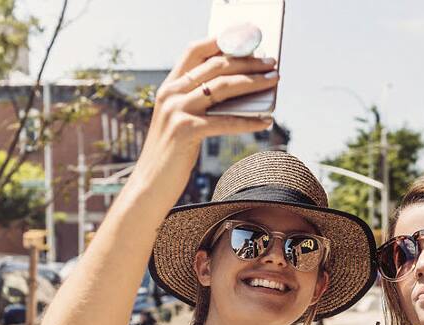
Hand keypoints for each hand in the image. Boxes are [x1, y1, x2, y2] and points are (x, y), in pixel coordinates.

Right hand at [132, 38, 278, 189]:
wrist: (149, 186)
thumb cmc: (170, 157)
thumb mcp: (181, 123)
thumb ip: (200, 105)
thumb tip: (240, 93)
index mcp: (168, 88)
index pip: (194, 52)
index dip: (221, 41)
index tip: (246, 40)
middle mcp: (171, 94)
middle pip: (215, 66)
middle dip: (248, 61)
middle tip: (271, 63)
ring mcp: (176, 111)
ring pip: (222, 87)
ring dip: (253, 82)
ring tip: (274, 82)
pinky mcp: (185, 131)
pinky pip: (225, 121)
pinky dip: (248, 121)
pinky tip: (266, 121)